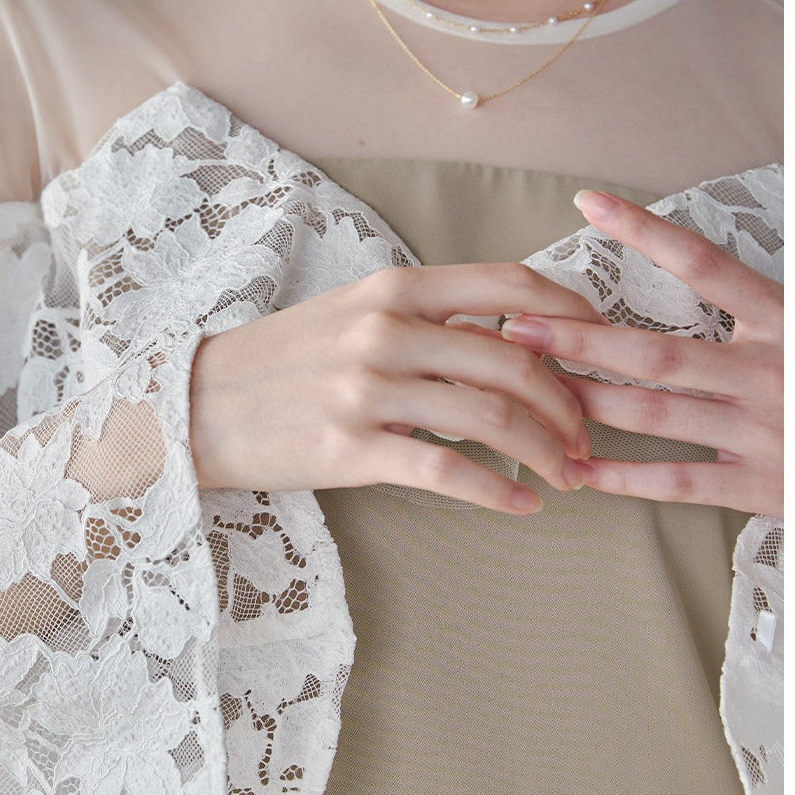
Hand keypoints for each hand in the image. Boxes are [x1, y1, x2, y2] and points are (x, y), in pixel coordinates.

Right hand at [188, 262, 608, 513]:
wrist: (191, 406)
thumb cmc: (280, 363)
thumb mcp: (352, 315)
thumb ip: (427, 320)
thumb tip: (511, 341)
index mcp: (393, 288)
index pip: (510, 287)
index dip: (572, 315)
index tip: (603, 346)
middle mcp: (385, 331)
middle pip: (516, 362)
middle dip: (568, 405)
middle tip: (586, 438)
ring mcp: (367, 390)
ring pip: (491, 417)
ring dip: (546, 451)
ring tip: (565, 476)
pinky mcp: (349, 449)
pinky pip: (446, 470)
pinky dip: (498, 492)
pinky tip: (522, 507)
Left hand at [497, 188, 782, 515]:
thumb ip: (768, 294)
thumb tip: (716, 257)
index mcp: (788, 320)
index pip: (705, 264)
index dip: (644, 231)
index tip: (591, 202)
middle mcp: (770, 372)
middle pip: (655, 353)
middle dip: (581, 340)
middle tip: (520, 327)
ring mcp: (763, 432)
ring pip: (656, 415)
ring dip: (587, 402)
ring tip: (530, 389)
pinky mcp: (762, 485)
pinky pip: (678, 483)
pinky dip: (623, 477)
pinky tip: (576, 471)